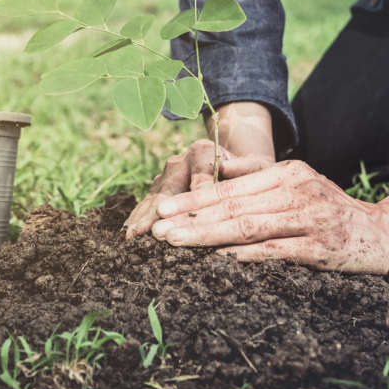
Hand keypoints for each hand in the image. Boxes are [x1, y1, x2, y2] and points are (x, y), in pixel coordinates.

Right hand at [123, 102, 277, 238]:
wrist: (235, 163)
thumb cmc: (251, 172)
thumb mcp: (257, 167)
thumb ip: (246, 168)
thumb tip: (228, 169)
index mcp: (203, 152)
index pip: (198, 178)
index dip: (192, 199)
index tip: (185, 218)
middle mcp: (181, 161)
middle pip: (169, 188)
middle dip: (158, 213)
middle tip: (149, 231)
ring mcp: (167, 175)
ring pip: (154, 197)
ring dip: (143, 217)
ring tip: (133, 237)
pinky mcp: (160, 188)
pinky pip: (148, 204)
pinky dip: (139, 219)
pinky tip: (131, 236)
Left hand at [150, 159, 388, 272]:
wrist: (388, 236)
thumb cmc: (332, 212)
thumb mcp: (299, 186)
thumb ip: (258, 182)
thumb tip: (216, 175)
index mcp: (288, 173)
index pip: (232, 187)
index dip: (195, 197)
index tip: (163, 207)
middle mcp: (298, 190)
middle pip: (235, 205)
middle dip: (191, 217)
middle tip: (157, 228)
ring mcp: (312, 218)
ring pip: (250, 226)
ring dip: (208, 235)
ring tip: (177, 241)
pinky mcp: (323, 247)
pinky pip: (278, 250)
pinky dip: (248, 254)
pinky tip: (221, 259)